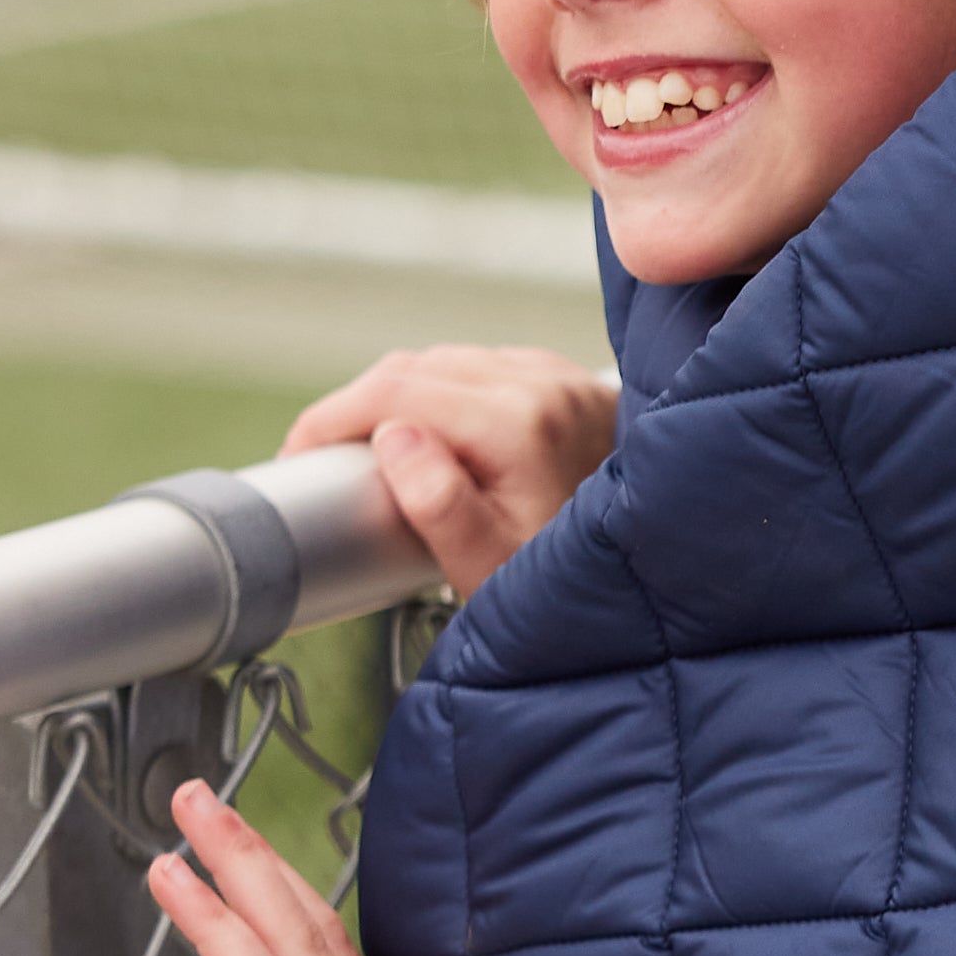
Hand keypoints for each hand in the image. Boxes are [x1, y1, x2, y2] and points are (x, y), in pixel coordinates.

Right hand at [282, 346, 617, 601]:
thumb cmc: (570, 594)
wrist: (658, 588)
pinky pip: (489, 370)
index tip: (297, 457)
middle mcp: (547, 384)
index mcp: (522, 423)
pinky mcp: (574, 383)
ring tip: (370, 452)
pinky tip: (432, 436)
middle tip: (326, 461)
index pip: (397, 390)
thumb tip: (392, 437)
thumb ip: (438, 505)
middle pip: (419, 368)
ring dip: (403, 398)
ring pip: (452, 362)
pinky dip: (448, 394)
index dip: (332, 418)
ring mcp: (565, 377)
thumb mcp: (489, 567)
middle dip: (362, 408)